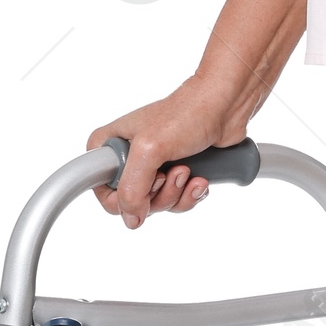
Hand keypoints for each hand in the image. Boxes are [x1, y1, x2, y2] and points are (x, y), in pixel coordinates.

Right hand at [87, 77, 239, 230]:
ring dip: (177, 194)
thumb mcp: (149, 150)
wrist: (224, 105)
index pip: (101, 189)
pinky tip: (199, 178)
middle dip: (158, 194)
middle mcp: (127, 158)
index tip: (147, 178)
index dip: (124, 195)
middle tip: (173, 171)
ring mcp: (152, 167)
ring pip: (157, 205)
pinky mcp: (175, 173)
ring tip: (188, 170)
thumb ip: (132, 189)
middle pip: (132, 202)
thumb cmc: (185, 114)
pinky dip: (190, 195)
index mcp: (109, 146)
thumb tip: (131, 220)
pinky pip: (177, 201)